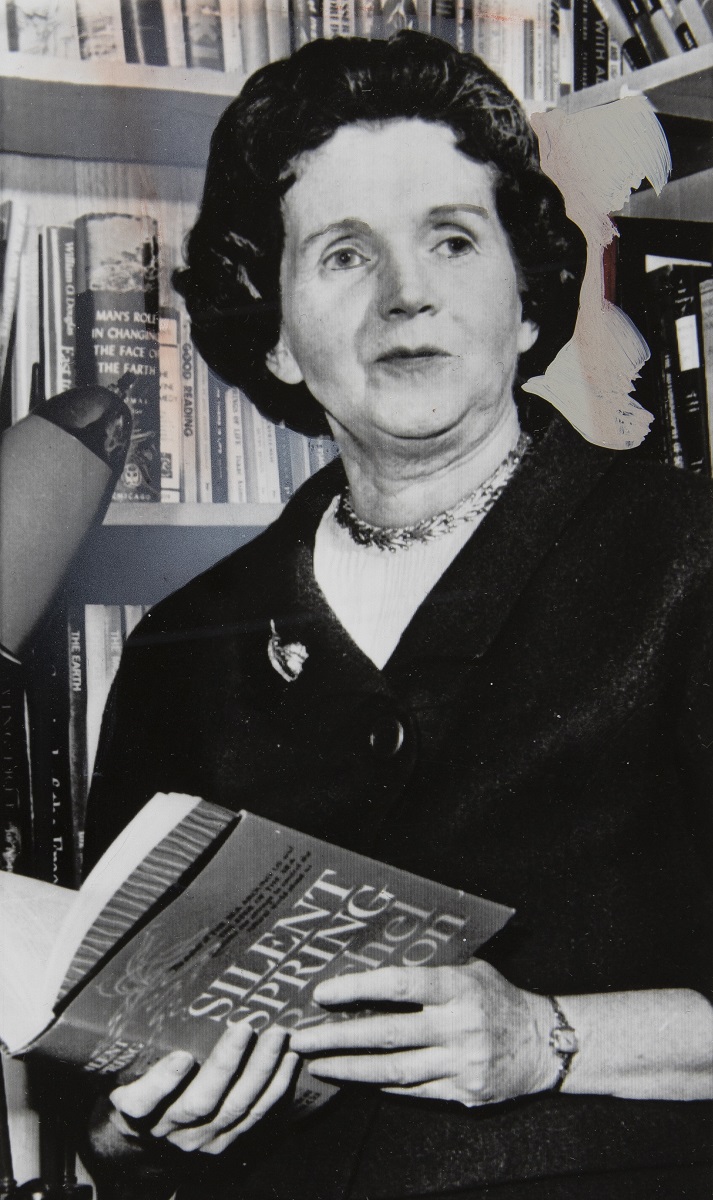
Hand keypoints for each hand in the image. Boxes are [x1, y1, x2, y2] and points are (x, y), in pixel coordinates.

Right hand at [108, 1023, 298, 1154]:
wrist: (146, 1133)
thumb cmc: (135, 1083)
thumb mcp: (123, 1066)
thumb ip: (133, 1039)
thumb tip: (153, 985)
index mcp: (135, 1110)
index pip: (141, 1103)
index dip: (161, 1084)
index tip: (181, 1057)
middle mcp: (168, 1129)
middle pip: (199, 1103)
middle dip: (225, 1065)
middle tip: (244, 1027)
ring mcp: (200, 1139)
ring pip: (234, 1109)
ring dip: (259, 1071)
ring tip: (276, 1036)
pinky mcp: (226, 1141)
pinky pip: (255, 1117)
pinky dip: (276, 1088)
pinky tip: (289, 1060)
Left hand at [290, 961, 558, 1106]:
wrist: (544, 1043)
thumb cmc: (498, 997)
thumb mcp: (471, 968)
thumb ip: (431, 966)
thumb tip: (373, 957)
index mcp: (458, 987)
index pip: (399, 985)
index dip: (358, 988)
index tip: (322, 993)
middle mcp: (458, 1026)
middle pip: (386, 1033)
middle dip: (337, 1036)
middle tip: (301, 1037)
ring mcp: (460, 1063)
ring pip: (392, 1070)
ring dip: (350, 1067)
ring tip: (318, 1063)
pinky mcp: (461, 1091)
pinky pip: (412, 1090)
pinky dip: (380, 1085)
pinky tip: (355, 1078)